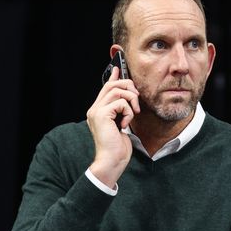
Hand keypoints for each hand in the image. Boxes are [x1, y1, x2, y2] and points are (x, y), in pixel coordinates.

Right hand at [86, 66, 139, 188]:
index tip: (119, 68)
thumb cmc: (118, 148)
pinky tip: (126, 124)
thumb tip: (128, 98)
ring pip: (117, 91)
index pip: (106, 88)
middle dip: (129, 88)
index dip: (114, 77)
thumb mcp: (122, 125)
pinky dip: (128, 112)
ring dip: (131, 101)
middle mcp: (94, 109)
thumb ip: (122, 111)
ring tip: (133, 114)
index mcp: (97, 111)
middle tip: (137, 101)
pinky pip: (121, 102)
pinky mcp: (101, 115)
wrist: (112, 161)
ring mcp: (96, 111)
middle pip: (113, 85)